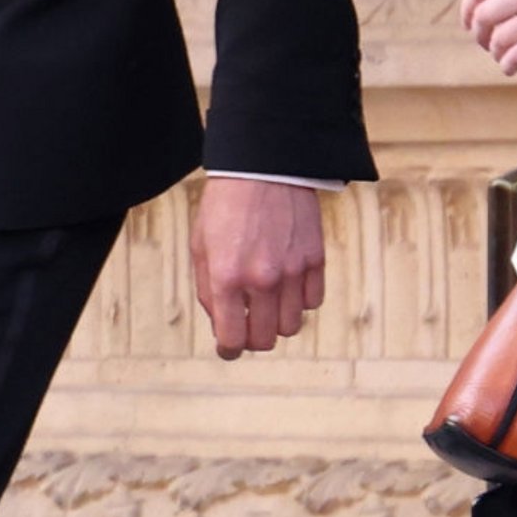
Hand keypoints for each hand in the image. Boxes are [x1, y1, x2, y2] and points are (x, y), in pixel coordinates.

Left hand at [190, 182, 326, 360]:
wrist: (262, 167)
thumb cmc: (225, 206)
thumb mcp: (201, 247)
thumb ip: (209, 291)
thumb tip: (222, 326)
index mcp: (227, 277)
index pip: (232, 339)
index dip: (228, 349)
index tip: (228, 347)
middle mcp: (262, 280)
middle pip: (265, 340)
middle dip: (253, 339)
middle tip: (247, 326)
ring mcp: (292, 271)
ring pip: (292, 326)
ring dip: (278, 322)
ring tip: (268, 304)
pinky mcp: (315, 259)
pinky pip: (312, 302)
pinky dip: (300, 301)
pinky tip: (288, 286)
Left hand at [461, 0, 516, 75]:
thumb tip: (482, 7)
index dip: (468, 9)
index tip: (468, 23)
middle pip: (484, 15)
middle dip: (479, 34)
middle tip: (485, 43)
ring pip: (498, 39)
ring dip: (495, 52)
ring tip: (503, 55)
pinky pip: (515, 56)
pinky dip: (507, 65)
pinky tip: (511, 67)